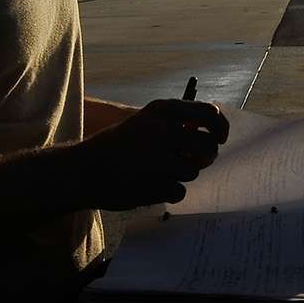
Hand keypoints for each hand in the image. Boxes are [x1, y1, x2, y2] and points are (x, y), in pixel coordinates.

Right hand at [82, 99, 228, 208]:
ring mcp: (160, 159)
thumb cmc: (118, 145)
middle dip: (206, 157)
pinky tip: (149, 185)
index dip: (220, 128)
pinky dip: (168, 191)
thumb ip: (176, 124)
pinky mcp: (156, 185)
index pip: (209, 114)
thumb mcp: (145, 122)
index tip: (219, 138)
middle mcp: (164, 131)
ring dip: (181, 175)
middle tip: (196, 161)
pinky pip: (179, 191)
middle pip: (208, 147)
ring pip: (193, 171)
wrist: (83, 170)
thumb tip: (211, 133)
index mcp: (163, 111)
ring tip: (157, 171)